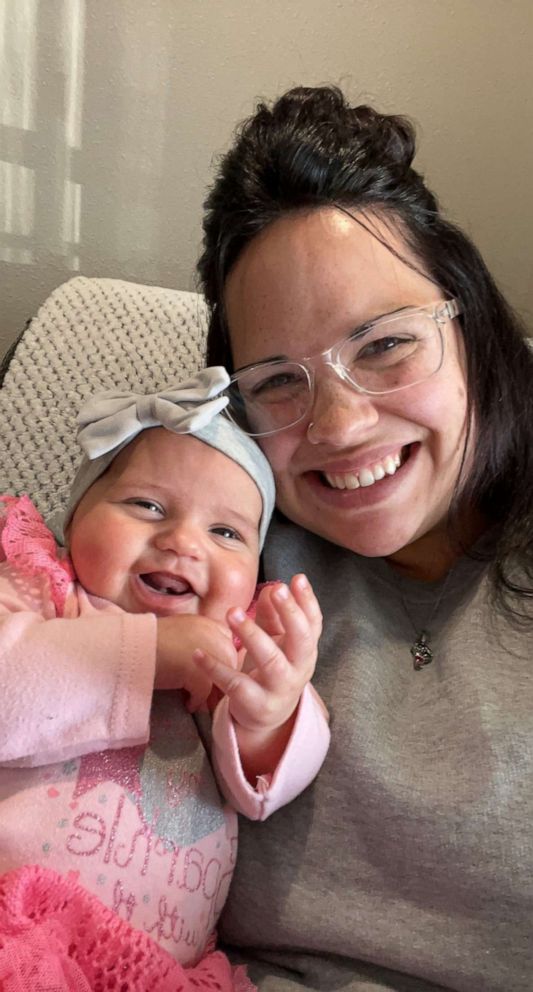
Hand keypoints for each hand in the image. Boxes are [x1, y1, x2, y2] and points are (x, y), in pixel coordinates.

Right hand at [155, 615, 237, 709]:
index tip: (213, 672)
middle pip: (229, 662)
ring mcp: (209, 655)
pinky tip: (188, 704)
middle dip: (221, 677)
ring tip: (201, 701)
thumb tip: (207, 659)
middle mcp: (214, 636)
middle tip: (211, 692)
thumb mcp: (181, 630)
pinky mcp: (198, 674)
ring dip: (212, 692)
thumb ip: (198, 639)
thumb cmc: (151, 639)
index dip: (221, 660)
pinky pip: (204, 693)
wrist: (133, 646)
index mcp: (209, 623)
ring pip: (221, 679)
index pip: (229, 643)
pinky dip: (196, 701)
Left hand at [194, 574, 321, 734]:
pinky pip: (236, 684)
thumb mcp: (274, 641)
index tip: (298, 578)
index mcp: (305, 649)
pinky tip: (198, 653)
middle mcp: (299, 668)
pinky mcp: (256, 704)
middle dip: (290, 613)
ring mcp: (280, 688)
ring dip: (252, 634)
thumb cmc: (271, 668)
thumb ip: (272, 615)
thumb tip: (271, 588)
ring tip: (231, 612)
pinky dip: (216, 668)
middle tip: (277, 589)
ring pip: (271, 661)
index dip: (307, 601)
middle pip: (301, 640)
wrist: (266, 717)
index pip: (313, 623)